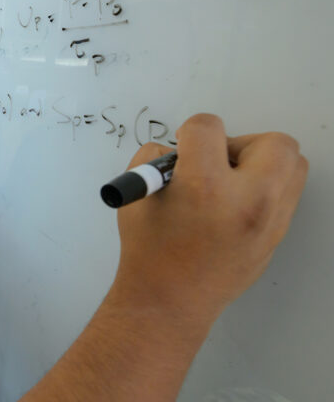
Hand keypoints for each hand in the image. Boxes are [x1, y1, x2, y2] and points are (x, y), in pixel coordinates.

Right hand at [111, 113, 307, 321]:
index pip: (208, 127)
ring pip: (293, 165)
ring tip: (231, 181)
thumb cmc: (149, 251)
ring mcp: (268, 221)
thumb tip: (175, 149)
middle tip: (217, 161)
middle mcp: (246, 201)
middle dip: (241, 143)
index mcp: (203, 186)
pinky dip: (264, 189)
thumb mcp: (136, 195)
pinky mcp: (277, 236)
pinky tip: (234, 204)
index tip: (183, 146)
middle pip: (274, 142)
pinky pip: (286, 194)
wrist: (169, 301)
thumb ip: (155, 160)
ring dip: (262, 163)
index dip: (189, 131)